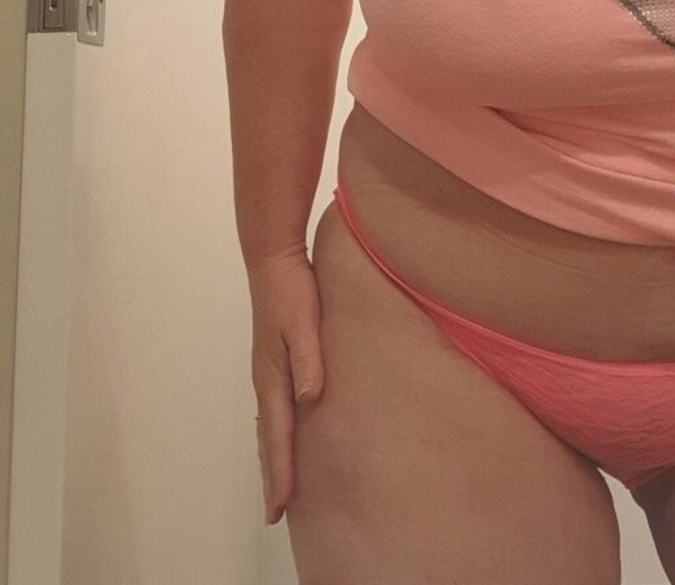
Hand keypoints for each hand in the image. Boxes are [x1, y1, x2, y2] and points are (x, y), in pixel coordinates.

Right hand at [247, 246, 324, 522]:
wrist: (273, 259)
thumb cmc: (293, 290)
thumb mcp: (304, 322)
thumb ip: (309, 358)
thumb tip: (310, 399)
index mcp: (272, 375)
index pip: (277, 434)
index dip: (280, 472)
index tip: (280, 507)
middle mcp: (266, 379)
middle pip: (267, 438)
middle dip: (272, 475)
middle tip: (275, 514)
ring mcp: (267, 370)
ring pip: (268, 425)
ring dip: (272, 457)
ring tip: (278, 485)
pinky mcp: (273, 360)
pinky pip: (273, 409)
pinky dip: (275, 432)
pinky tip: (284, 436)